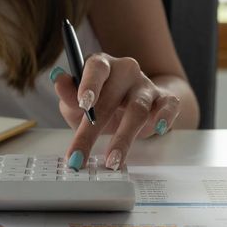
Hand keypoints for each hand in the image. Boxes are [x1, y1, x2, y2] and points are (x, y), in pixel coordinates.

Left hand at [50, 53, 180, 170]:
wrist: (134, 104)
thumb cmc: (100, 102)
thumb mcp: (77, 102)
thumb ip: (68, 94)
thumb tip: (57, 79)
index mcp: (101, 65)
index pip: (96, 67)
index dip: (90, 84)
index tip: (83, 104)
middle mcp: (125, 70)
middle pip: (111, 98)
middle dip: (93, 131)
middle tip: (79, 156)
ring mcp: (145, 85)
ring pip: (136, 109)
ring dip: (124, 138)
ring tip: (112, 161)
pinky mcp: (164, 99)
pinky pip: (168, 106)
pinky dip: (164, 117)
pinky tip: (158, 128)